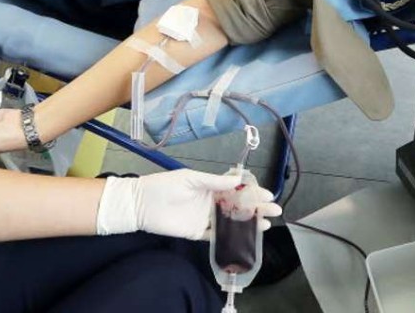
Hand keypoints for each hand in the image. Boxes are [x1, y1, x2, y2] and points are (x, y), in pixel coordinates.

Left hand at [96, 169, 281, 240]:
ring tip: (266, 223)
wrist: (140, 204)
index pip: (235, 188)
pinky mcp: (198, 233)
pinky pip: (218, 235)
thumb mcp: (190, 179)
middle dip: (256, 207)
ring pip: (231, 221)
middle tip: (274, 209)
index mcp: (209, 186)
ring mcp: (205, 218)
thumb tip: (238, 179)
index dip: (251, 191)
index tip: (266, 193)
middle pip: (238, 205)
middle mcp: (210, 202)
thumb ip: (213, 181)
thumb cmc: (163, 186)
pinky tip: (246, 236)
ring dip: (249, 222)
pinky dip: (232, 236)